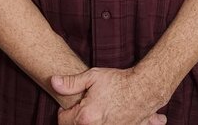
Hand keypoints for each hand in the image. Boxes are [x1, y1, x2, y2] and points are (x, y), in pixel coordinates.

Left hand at [51, 67, 166, 124]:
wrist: (144, 89)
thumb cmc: (118, 82)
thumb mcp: (92, 77)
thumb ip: (71, 83)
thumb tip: (53, 82)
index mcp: (85, 117)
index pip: (62, 121)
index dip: (65, 109)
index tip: (73, 102)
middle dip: (77, 118)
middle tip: (86, 105)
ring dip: (92, 122)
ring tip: (99, 109)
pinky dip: (108, 123)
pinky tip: (112, 116)